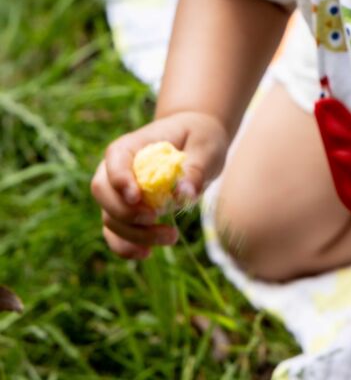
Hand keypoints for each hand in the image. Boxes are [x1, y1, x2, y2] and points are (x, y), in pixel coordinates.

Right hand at [91, 111, 229, 258]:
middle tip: (156, 218)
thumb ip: (195, 169)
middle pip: (102, 191)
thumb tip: (183, 195)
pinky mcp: (127, 213)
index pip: (115, 158)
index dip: (119, 178)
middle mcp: (119, 168)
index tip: (136, 197)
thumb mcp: (206, 147)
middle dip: (126, 212)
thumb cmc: (199, 137)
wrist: (197, 142)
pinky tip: (147, 253)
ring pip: (109, 217)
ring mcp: (119, 192)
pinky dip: (126, 247)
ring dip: (134, 234)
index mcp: (134, 144)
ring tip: (171, 236)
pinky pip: (115, 234)